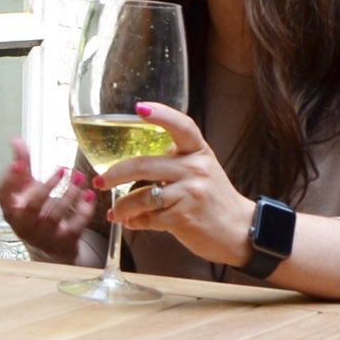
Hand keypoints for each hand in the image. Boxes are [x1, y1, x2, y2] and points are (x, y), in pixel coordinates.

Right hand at [0, 138, 95, 262]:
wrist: (50, 247)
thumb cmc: (35, 213)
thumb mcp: (27, 189)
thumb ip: (22, 165)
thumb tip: (16, 140)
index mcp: (12, 211)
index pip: (3, 196)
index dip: (9, 180)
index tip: (19, 164)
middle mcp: (24, 226)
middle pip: (33, 206)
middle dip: (48, 186)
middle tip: (63, 168)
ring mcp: (44, 236)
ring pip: (55, 215)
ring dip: (69, 194)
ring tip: (79, 176)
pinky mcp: (63, 242)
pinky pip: (74, 226)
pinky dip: (84, 210)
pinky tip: (89, 195)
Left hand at [96, 102, 253, 265]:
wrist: (239, 231)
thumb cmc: (214, 200)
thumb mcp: (202, 171)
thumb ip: (174, 163)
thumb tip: (132, 166)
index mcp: (199, 152)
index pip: (181, 125)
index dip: (161, 114)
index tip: (139, 108)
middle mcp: (196, 168)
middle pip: (144, 165)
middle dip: (114, 174)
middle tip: (100, 181)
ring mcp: (190, 193)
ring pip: (141, 196)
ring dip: (122, 207)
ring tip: (116, 212)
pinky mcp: (184, 217)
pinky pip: (148, 218)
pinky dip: (135, 222)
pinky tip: (133, 223)